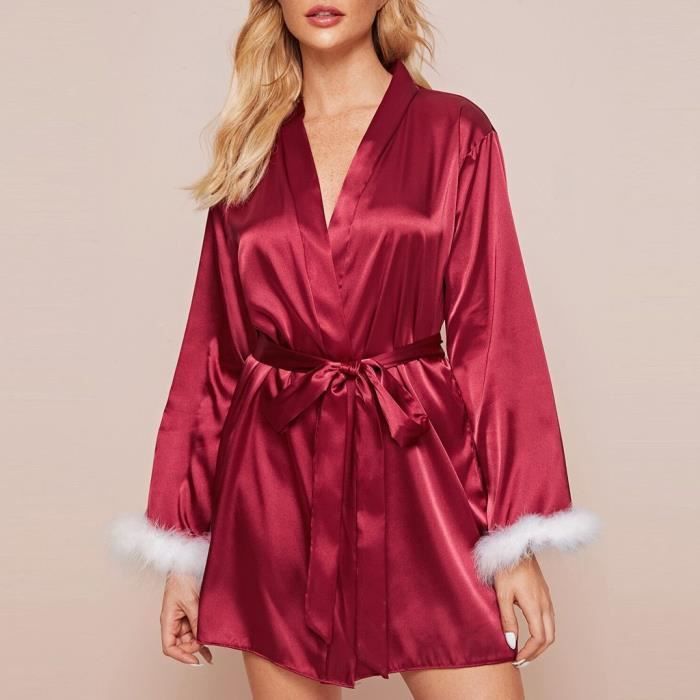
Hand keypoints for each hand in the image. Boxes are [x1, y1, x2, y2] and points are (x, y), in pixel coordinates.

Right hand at [160, 572, 212, 665]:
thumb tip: (202, 638)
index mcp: (167, 619)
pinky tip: (208, 649)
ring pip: (189, 637)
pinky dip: (202, 638)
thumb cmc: (182, 578)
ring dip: (199, 643)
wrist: (187, 562)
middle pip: (181, 644)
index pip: (169, 646)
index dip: (181, 656)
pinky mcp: (191, 613)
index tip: (195, 661)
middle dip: (193, 647)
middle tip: (206, 644)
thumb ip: (196, 620)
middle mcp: (173, 621)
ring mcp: (182, 618)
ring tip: (211, 651)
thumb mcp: (191, 601)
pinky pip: (195, 630)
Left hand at [494, 553, 554, 667]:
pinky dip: (542, 631)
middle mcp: (545, 603)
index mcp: (535, 605)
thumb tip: (512, 643)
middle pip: (549, 637)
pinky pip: (549, 618)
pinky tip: (531, 632)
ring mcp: (547, 598)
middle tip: (522, 660)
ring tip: (526, 650)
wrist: (516, 546)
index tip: (517, 659)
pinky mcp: (544, 593)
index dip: (529, 653)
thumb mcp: (502, 594)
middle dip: (537, 652)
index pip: (538, 638)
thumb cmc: (507, 567)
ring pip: (551, 628)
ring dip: (541, 643)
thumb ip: (508, 619)